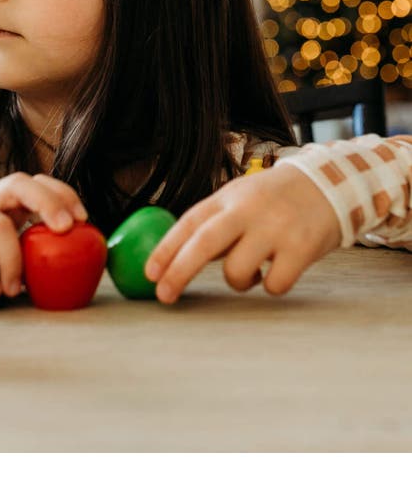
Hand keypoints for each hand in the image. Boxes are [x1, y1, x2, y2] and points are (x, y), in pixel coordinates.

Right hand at [0, 172, 88, 299]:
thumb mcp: (6, 246)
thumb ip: (31, 252)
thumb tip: (73, 276)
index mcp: (8, 203)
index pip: (38, 182)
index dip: (62, 193)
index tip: (82, 218)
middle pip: (18, 183)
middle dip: (46, 202)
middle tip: (63, 229)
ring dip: (12, 258)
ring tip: (15, 290)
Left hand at [143, 164, 340, 303]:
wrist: (330, 183)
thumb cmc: (275, 199)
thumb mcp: (241, 199)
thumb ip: (213, 225)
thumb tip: (175, 259)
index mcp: (228, 197)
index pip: (189, 222)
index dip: (165, 249)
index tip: (150, 274)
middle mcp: (249, 209)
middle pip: (205, 242)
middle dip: (180, 271)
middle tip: (164, 296)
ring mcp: (276, 227)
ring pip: (237, 271)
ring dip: (238, 282)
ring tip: (253, 271)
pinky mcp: (302, 247)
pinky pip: (274, 285)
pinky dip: (271, 286)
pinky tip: (280, 269)